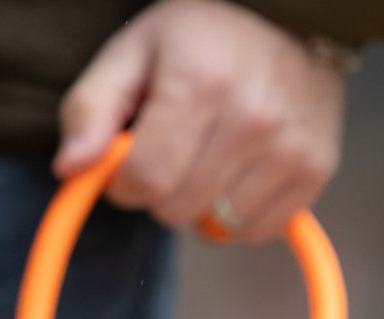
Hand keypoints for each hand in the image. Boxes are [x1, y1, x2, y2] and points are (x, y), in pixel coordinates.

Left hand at [53, 0, 348, 241]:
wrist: (294, 18)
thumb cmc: (203, 37)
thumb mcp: (135, 52)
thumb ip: (91, 108)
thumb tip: (69, 170)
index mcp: (200, 82)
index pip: (147, 179)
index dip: (124, 183)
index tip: (128, 164)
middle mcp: (252, 119)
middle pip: (179, 209)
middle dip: (162, 193)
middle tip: (172, 155)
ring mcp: (290, 149)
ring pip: (218, 227)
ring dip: (201, 207)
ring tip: (208, 161)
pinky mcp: (315, 172)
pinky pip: (257, 232)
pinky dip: (238, 218)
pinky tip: (237, 177)